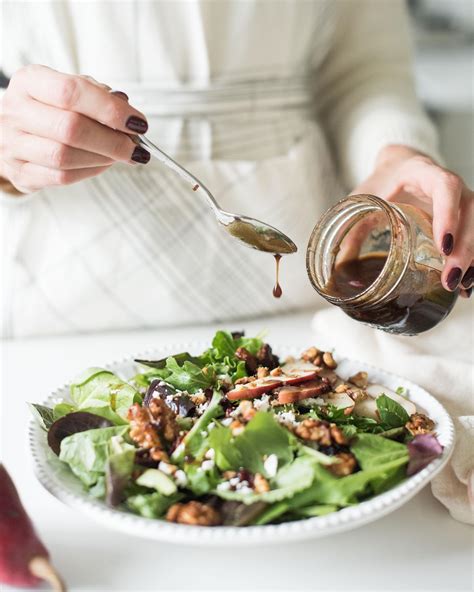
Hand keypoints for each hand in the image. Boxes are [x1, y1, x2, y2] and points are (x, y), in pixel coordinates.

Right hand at [0, 65, 150, 193]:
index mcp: (30, 82)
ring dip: (104, 158)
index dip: (110, 109)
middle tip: (135, 146)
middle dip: (113, 140)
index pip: (72, 91)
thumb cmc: (48, 109)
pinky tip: (103, 164)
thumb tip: (129, 117)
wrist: (12, 133)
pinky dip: (91, 171)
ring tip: (121, 155)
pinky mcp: (21, 173)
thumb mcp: (67, 90)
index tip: (137, 122)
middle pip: (71, 128)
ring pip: (66, 156)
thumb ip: (97, 97)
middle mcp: (17, 112)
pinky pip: (62, 177)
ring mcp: (14, 145)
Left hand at [351, 145, 472, 297]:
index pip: (445, 187)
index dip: (448, 216)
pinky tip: (465, 286)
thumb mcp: (362, 199)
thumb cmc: (381, 183)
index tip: (443, 246)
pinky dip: (471, 261)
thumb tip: (340, 268)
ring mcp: (461, 202)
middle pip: (470, 213)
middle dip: (464, 248)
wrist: (398, 169)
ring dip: (472, 258)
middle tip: (449, 278)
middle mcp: (450, 186)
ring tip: (460, 287)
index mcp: (423, 173)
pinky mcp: (463, 218)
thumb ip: (351, 228)